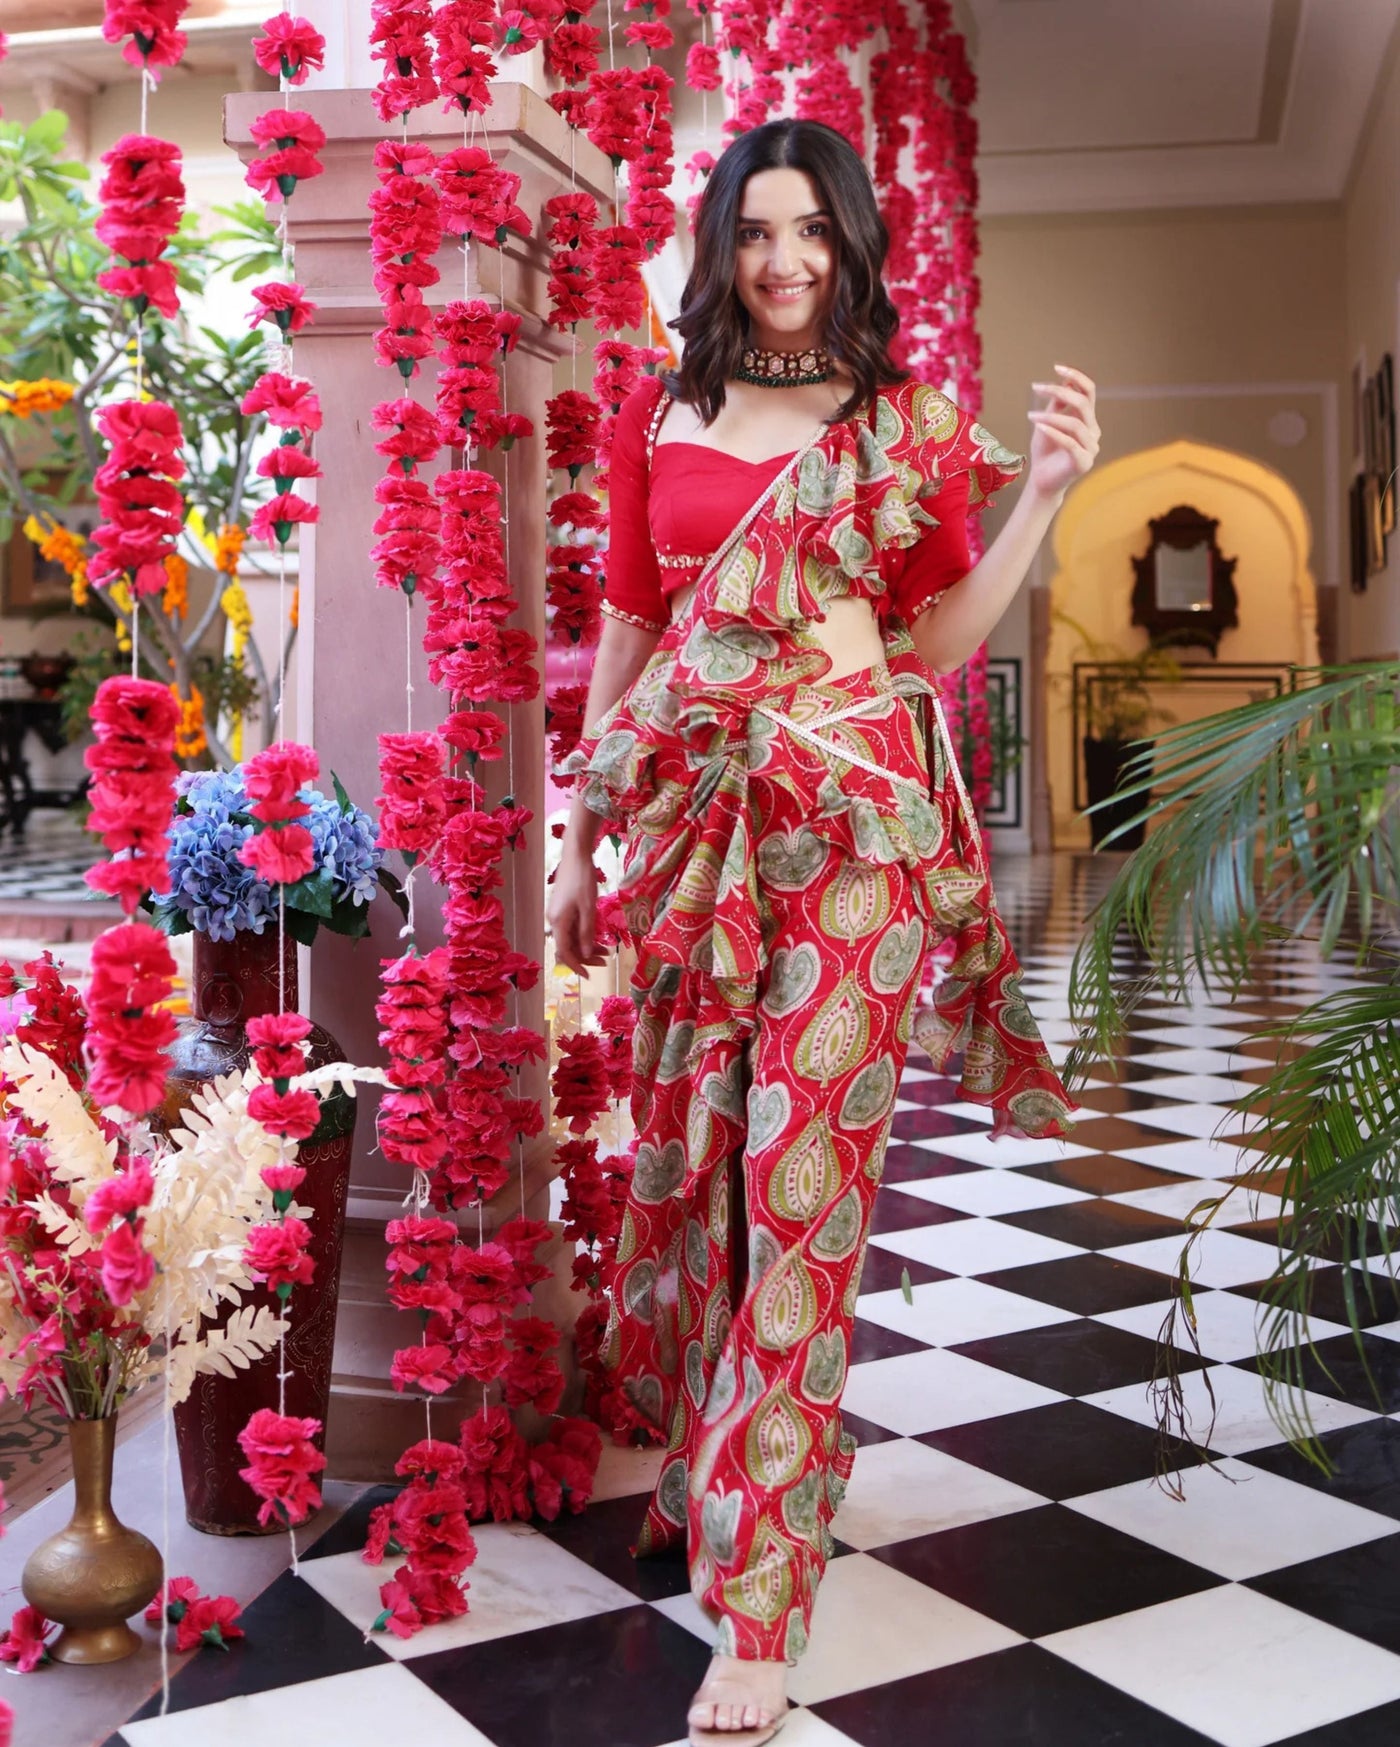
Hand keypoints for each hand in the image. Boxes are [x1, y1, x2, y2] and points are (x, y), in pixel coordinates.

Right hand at [547, 847, 605, 976]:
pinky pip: (571, 927)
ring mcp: (557, 913)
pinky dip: (583, 934)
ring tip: (605, 950)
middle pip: (568, 946)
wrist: (576, 855)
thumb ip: (587, 932)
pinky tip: (597, 935)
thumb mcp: (589, 908)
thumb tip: (586, 953)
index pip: (565, 952)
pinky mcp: (562, 907)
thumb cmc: (582, 880)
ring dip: (586, 945)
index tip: (589, 975)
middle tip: (605, 961)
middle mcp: (554, 920)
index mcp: (558, 922)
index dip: (577, 966)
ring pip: (571, 937)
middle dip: (586, 956)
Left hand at [1025, 364, 1099, 502]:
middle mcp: (1093, 431)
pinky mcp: (1083, 462)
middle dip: (1060, 392)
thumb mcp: (1047, 422)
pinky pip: (1069, 442)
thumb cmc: (1045, 451)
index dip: (1076, 377)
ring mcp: (1091, 448)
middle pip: (1083, 403)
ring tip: (1031, 416)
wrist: (1042, 481)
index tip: (1057, 367)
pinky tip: (1038, 426)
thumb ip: (1057, 405)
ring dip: (1051, 416)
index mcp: (1088, 419)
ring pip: (1075, 424)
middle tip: (1037, 388)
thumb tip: (1064, 383)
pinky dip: (1053, 432)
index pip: (1089, 392)